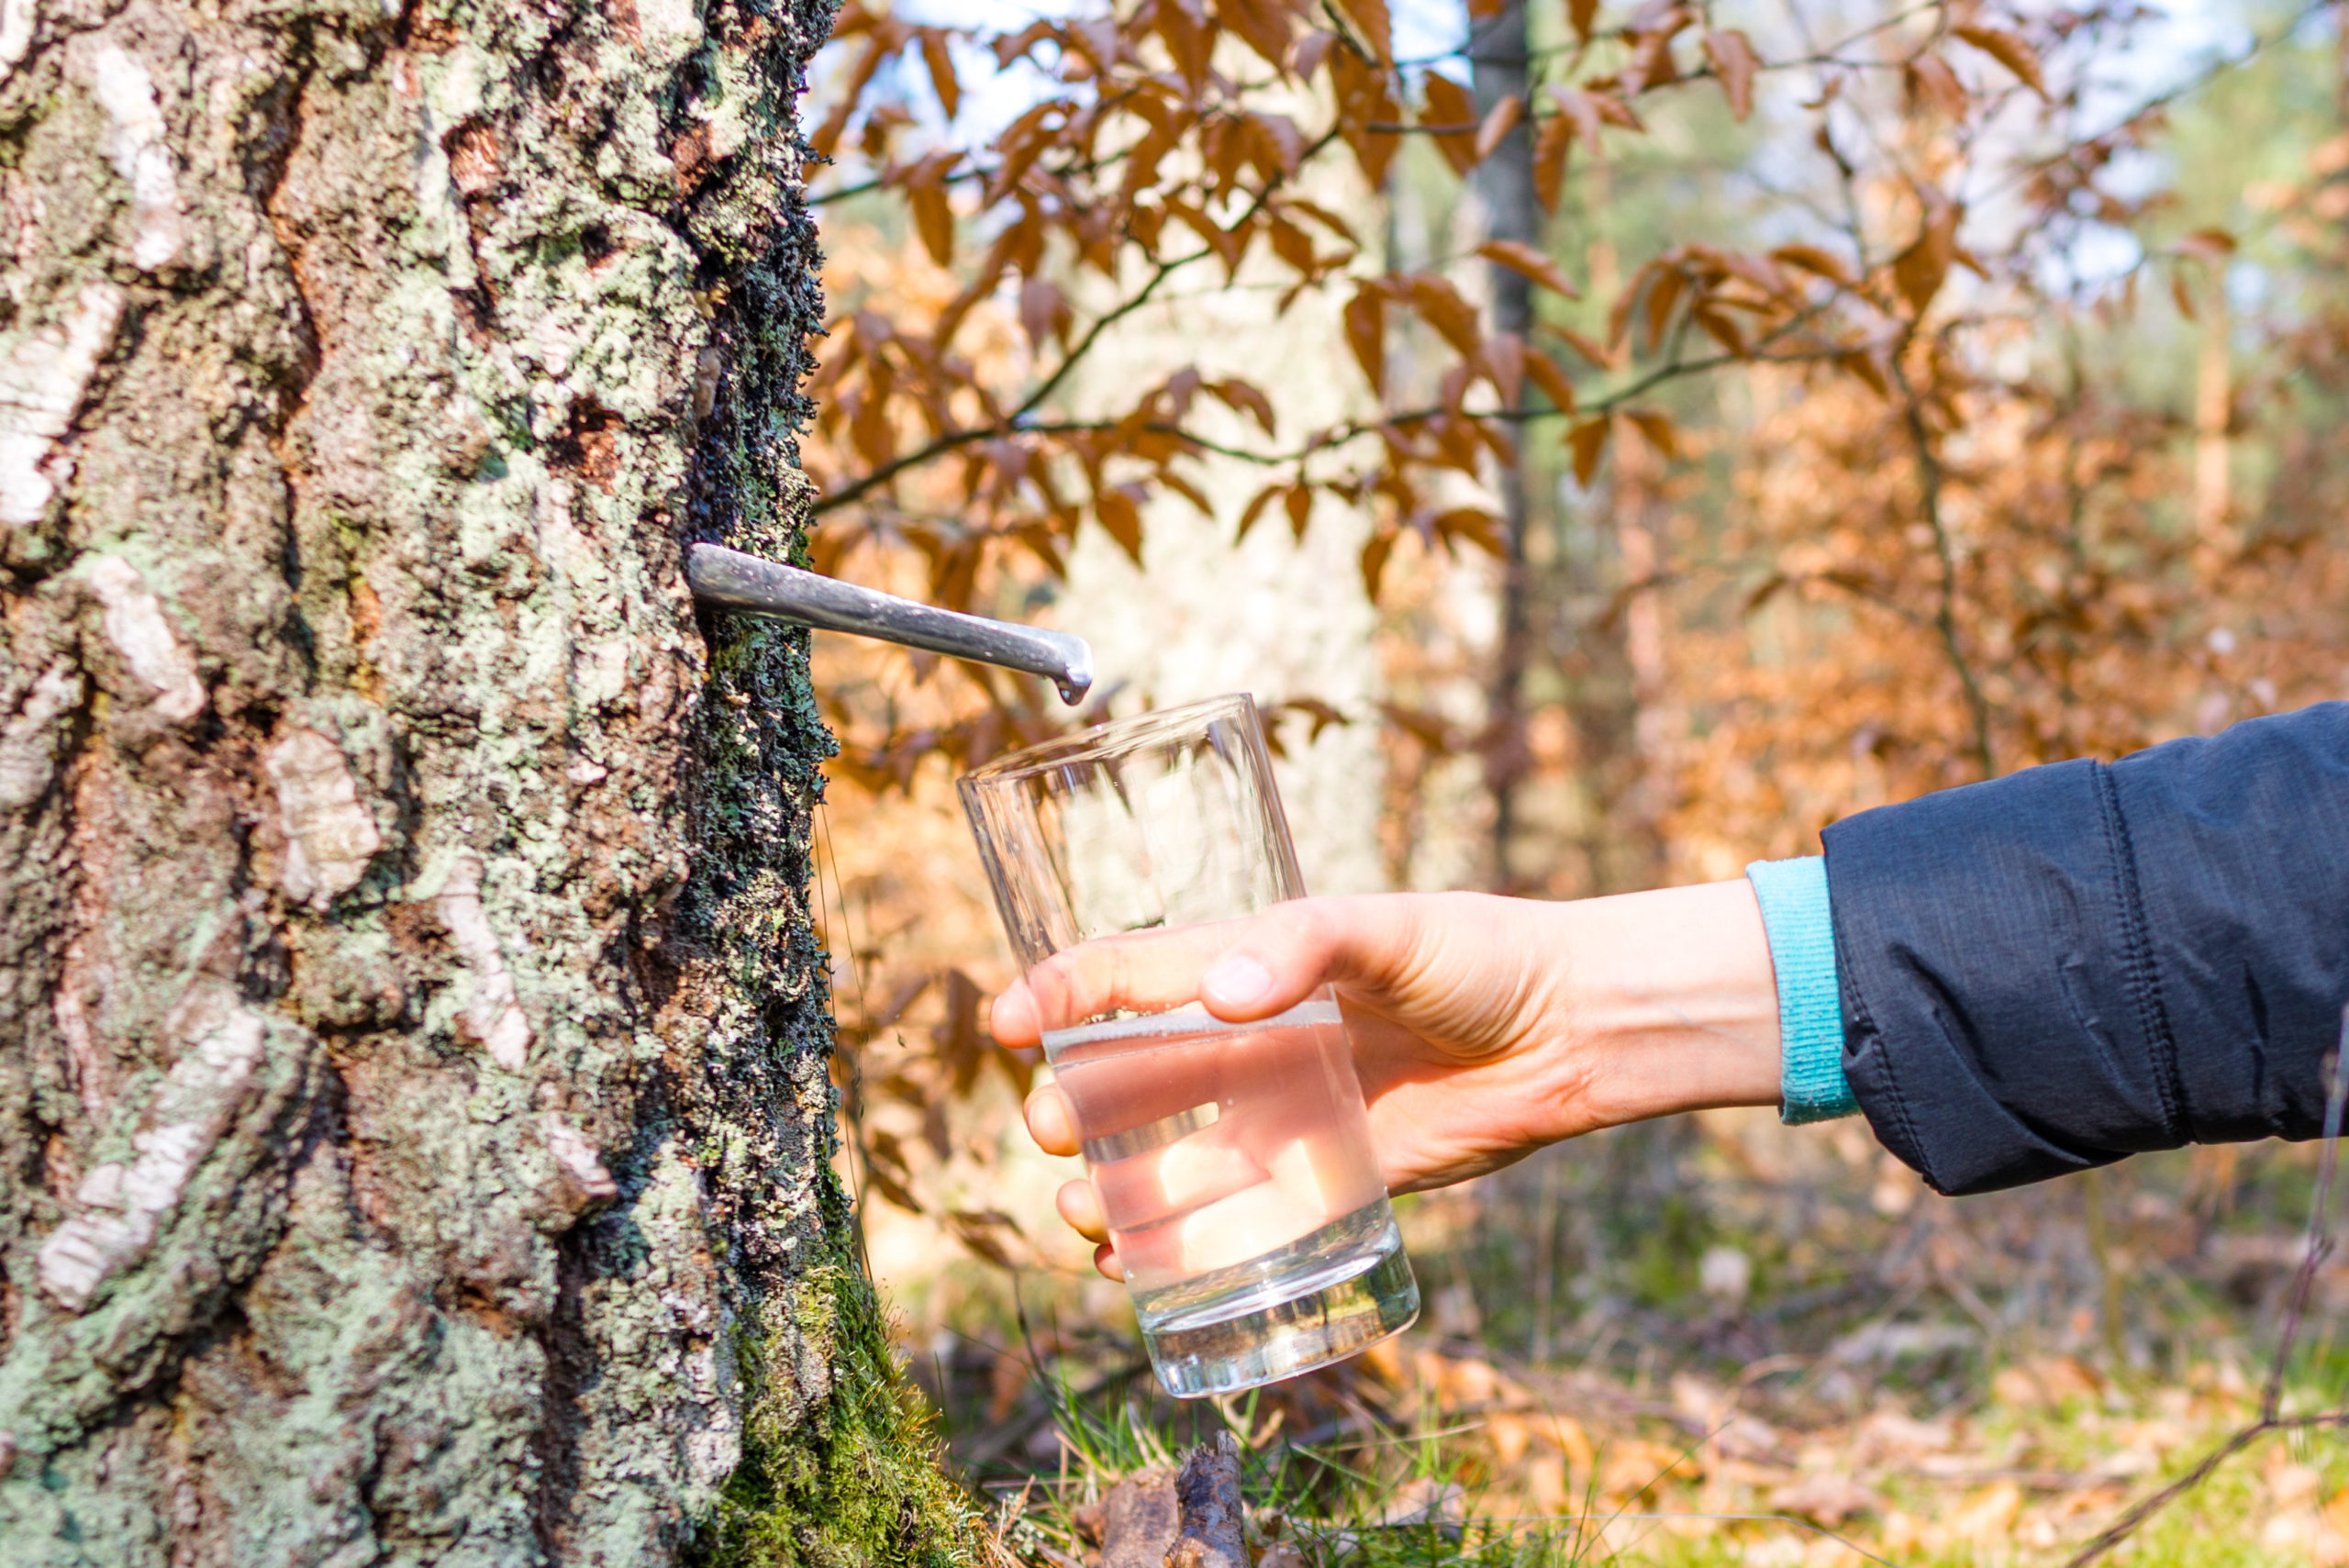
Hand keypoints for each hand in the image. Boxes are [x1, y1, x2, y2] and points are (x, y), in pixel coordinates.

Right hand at [990, 881, 1782, 1278]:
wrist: (1571, 1033)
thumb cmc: (1479, 956)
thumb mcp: (1391, 928)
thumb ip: (1307, 946)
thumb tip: (1226, 990)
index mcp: (1253, 967)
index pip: (1130, 976)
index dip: (1058, 995)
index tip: (1003, 1023)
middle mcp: (1254, 1044)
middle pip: (1134, 1081)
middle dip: (1075, 1108)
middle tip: (1049, 1134)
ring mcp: (1289, 1116)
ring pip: (1174, 1162)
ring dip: (1116, 1190)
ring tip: (1080, 1219)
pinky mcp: (1333, 1180)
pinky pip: (1243, 1221)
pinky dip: (1186, 1248)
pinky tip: (1143, 1271)